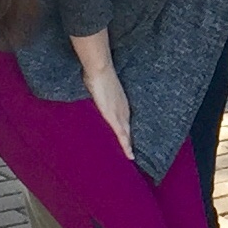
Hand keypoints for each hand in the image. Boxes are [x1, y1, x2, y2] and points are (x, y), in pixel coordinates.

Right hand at [72, 32, 132, 159]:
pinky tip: (129, 154)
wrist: (100, 70)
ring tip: (131, 157)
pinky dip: (125, 144)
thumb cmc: (97, 74)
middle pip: (128, 128)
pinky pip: (121, 134)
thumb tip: (94, 91)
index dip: (128, 130)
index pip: (126, 120)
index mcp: (121, 103)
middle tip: (133, 153)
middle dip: (130, 141)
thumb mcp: (99, 86)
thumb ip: (99, 92)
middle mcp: (123, 109)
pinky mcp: (113, 117)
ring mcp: (119, 113)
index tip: (130, 139)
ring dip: (128, 146)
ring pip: (126, 134)